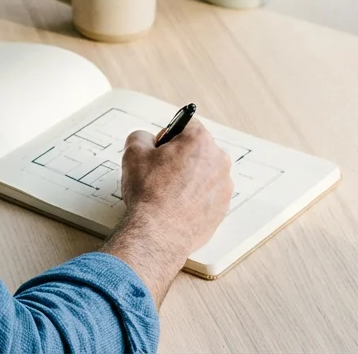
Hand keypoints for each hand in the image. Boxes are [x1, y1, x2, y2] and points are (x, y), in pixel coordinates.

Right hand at [100, 120, 232, 304]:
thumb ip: (141, 136)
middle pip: (197, 149)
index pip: (186, 125)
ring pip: (204, 173)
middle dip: (180, 157)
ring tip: (167, 193)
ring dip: (188, 178)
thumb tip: (147, 140)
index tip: (159, 150)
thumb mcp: (133, 153)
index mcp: (200, 141)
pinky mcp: (223, 208)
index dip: (168, 136)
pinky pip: (207, 195)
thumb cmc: (149, 193)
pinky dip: (194, 197)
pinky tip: (176, 206)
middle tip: (159, 173)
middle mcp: (219, 161)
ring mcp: (224, 186)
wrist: (158, 233)